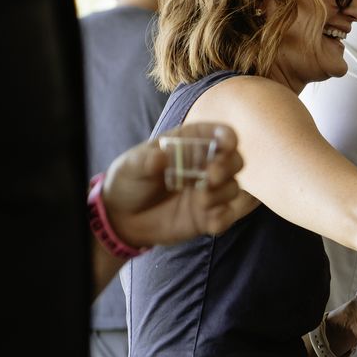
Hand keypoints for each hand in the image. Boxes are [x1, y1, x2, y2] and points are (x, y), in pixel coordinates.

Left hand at [101, 123, 254, 248]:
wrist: (122, 217)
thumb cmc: (129, 181)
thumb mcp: (130, 167)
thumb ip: (144, 161)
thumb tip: (160, 157)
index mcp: (190, 145)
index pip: (216, 135)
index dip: (226, 136)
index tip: (228, 143)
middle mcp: (205, 166)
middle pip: (234, 160)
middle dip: (228, 166)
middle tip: (212, 176)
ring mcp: (208, 192)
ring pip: (233, 188)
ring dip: (222, 193)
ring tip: (201, 200)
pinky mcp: (207, 216)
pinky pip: (227, 217)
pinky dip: (224, 218)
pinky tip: (209, 222)